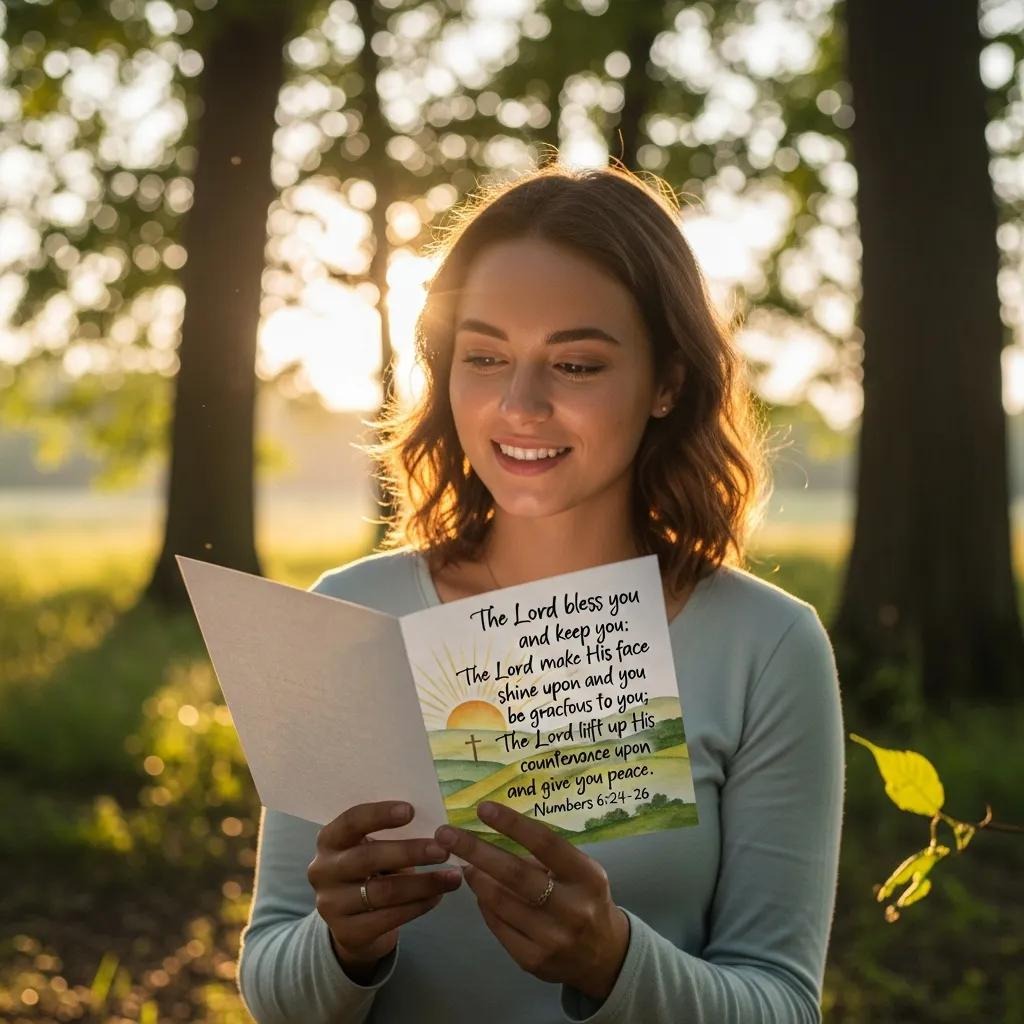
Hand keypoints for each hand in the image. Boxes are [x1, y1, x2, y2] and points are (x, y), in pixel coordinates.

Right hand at [307, 801, 462, 975]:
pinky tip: (438, 897)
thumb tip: (436, 824)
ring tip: (453, 877)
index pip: (351, 821)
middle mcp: (323, 871)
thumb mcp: (370, 846)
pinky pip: (389, 918)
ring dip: (423, 883)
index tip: (411, 810)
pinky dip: (419, 906)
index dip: (380, 815)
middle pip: (368, 858)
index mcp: (329, 840)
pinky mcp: (347, 933)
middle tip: (443, 850)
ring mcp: (331, 905)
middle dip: (409, 852)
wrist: (352, 922)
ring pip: (383, 891)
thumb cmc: (371, 869)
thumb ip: (391, 834)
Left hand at [434, 801, 629, 1000]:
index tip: (483, 808)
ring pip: (500, 902)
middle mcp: (572, 909)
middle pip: (515, 875)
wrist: (604, 957)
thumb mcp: (579, 871)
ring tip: (463, 862)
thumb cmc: (585, 899)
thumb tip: (495, 837)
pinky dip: (485, 904)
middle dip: (476, 851)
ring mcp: (552, 939)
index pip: (545, 844)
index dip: (512, 825)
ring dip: (476, 878)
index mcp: (587, 877)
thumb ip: (545, 857)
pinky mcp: (533, 961)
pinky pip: (498, 925)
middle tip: (446, 834)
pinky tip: (481, 891)